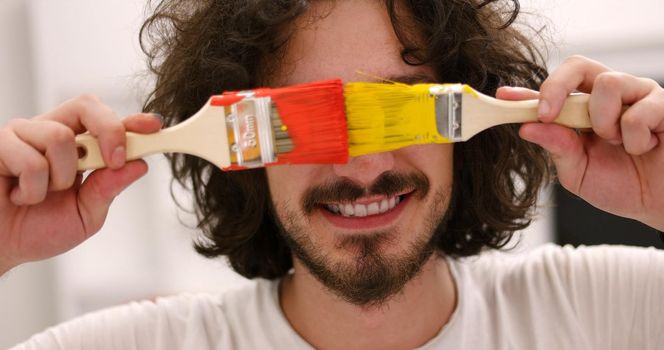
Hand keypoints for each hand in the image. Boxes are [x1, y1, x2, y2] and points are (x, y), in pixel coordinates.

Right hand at [0, 95, 161, 273]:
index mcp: (78, 148)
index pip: (108, 122)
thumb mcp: (86, 215)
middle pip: (87, 106)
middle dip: (108, 131)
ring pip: (61, 136)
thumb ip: (108, 189)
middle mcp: (52, 133)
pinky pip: (30, 158)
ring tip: (42, 194)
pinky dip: (32, 188)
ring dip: (61, 177)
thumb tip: (138, 166)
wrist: (0, 248)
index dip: (133, 121)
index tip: (154, 126)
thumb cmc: (37, 229)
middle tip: (111, 161)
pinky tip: (19, 196)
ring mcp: (24, 135)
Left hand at [497, 55, 663, 230]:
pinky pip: (638, 111)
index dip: (527, 92)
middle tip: (548, 115)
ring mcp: (637, 95)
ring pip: (608, 82)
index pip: (553, 92)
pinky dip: (635, 138)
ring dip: (603, 121)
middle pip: (577, 65)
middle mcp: (609, 97)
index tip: (504, 96)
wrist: (661, 204)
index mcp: (583, 111)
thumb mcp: (579, 173)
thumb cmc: (624, 186)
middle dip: (556, 87)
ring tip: (616, 143)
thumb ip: (558, 149)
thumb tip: (528, 129)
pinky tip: (645, 147)